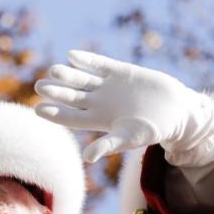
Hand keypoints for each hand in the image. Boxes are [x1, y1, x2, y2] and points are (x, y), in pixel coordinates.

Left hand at [34, 50, 213, 165]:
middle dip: (56, 91)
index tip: (38, 110)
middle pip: (72, 96)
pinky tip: (72, 56)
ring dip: (68, 74)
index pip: (70, 117)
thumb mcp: (129, 138)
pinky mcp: (120, 72)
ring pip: (82, 79)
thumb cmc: (152, 130)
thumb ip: (107, 145)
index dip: (55, 113)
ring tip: (54, 70)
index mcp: (98, 120)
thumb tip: (87, 158)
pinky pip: (100, 64)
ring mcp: (108, 86)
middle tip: (39, 86)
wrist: (175, 110)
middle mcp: (98, 102)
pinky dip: (87, 60)